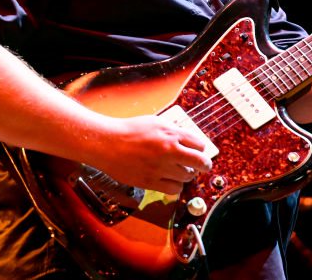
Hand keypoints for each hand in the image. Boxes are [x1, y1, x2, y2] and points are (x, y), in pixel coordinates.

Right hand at [92, 114, 213, 194]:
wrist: (107, 143)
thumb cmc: (128, 130)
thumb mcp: (155, 122)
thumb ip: (173, 130)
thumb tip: (188, 139)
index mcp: (171, 133)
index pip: (200, 145)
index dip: (200, 149)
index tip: (198, 151)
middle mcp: (169, 150)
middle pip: (201, 163)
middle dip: (204, 165)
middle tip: (202, 166)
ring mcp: (160, 168)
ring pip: (188, 177)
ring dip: (186, 175)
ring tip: (179, 170)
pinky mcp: (151, 182)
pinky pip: (174, 189)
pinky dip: (176, 186)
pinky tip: (170, 180)